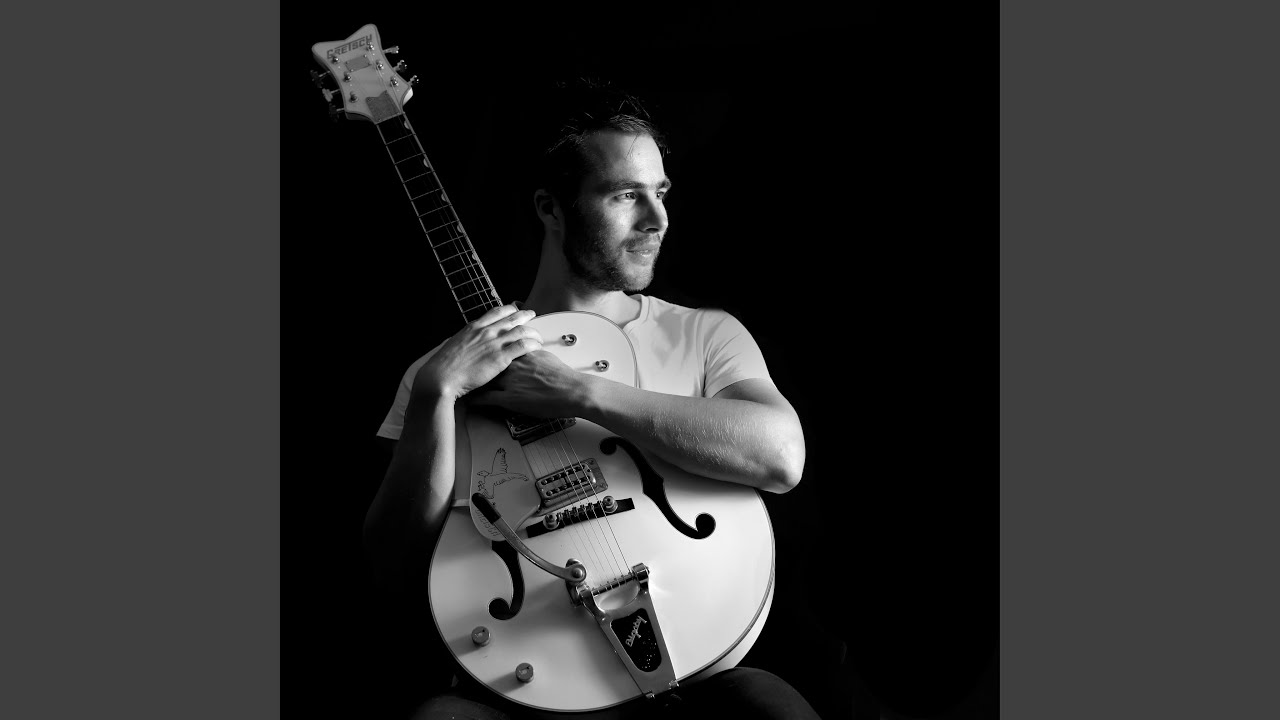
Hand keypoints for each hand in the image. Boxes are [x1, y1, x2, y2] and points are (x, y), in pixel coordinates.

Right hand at [411, 304, 541, 400]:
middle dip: (525, 315)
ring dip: (533, 331)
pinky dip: (533, 344)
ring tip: (539, 336)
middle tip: (532, 315)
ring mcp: (494, 343)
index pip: (496, 311)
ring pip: (521, 330)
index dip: (509, 309)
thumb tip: (466, 341)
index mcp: (474, 327)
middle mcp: (486, 331)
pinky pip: (523, 346)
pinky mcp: (501, 357)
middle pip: (512, 318)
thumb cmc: (444, 366)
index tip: (515, 309)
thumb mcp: (454, 344)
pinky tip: (538, 346)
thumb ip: (466, 340)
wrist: (441, 377)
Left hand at [469, 349, 589, 419]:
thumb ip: (533, 353)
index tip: (476, 350)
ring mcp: (510, 382)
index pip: (498, 348)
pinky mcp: (511, 399)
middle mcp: (512, 365)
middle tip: (462, 365)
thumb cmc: (564, 377)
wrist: (573, 391)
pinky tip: (468, 400)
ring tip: (461, 381)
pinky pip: (487, 399)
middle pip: (487, 362)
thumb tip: (530, 350)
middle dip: (474, 364)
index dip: (485, 350)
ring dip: (472, 381)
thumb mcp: (547, 358)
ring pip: (484, 379)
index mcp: (521, 354)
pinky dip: (476, 399)